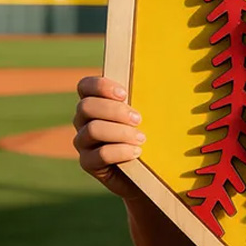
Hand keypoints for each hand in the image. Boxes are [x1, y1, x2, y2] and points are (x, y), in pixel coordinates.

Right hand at [73, 76, 144, 199]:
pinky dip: (120, 151)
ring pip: (93, 129)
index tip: (124, 94)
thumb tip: (162, 77)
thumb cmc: (149, 133)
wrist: (146, 168)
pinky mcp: (88, 163)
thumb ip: (143, 97)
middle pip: (87, 106)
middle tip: (138, 119)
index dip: (100, 86)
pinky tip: (136, 152)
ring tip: (141, 138)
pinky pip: (100, 154)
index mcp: (95, 102)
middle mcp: (84, 120)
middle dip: (114, 110)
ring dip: (121, 132)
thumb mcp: (147, 112)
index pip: (85, 86)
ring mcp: (83, 142)